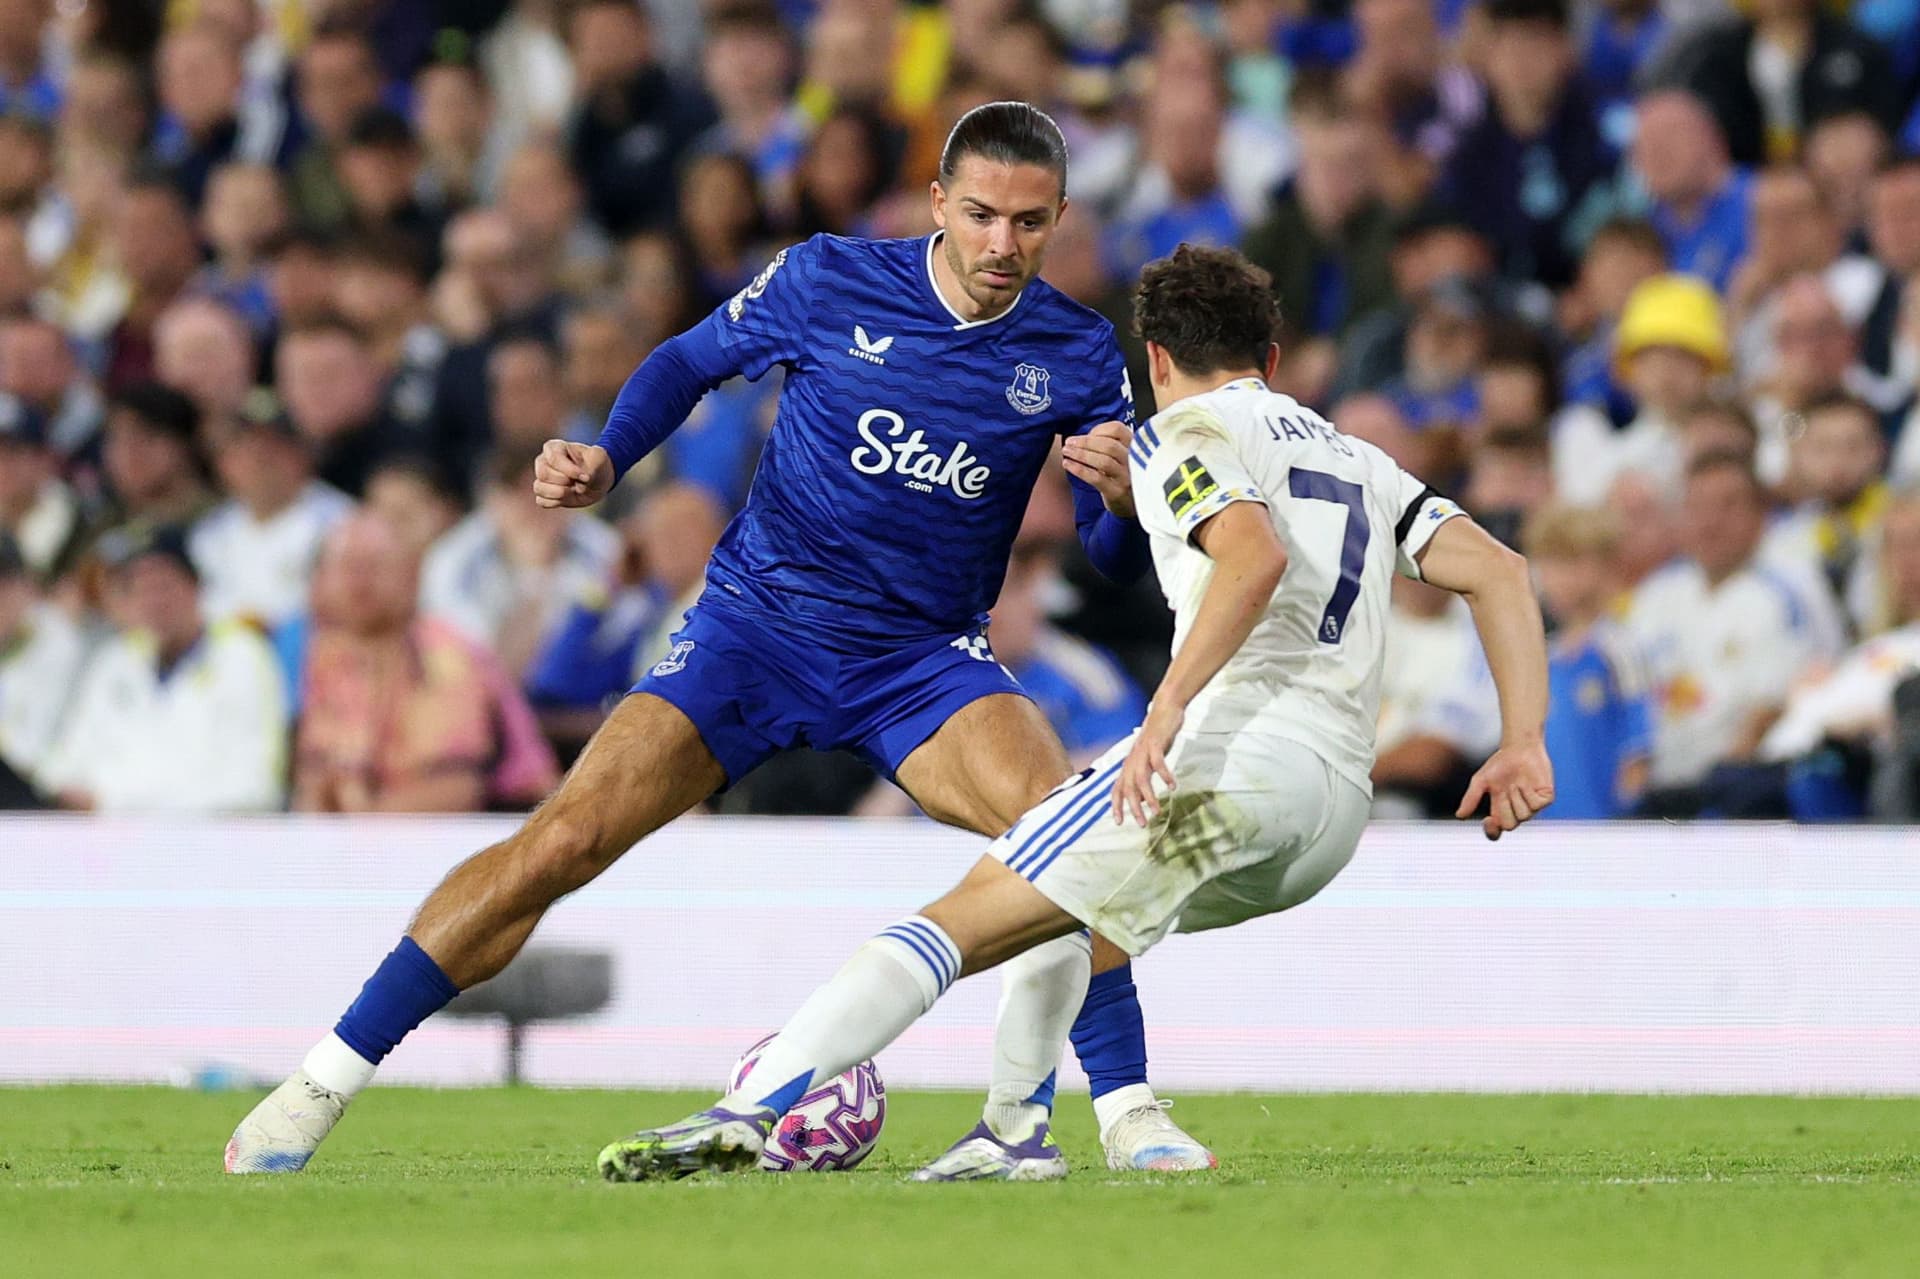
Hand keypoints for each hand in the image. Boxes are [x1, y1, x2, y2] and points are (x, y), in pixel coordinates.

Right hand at [533, 440, 614, 508]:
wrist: (598, 480)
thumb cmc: (597, 464)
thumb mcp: (600, 460)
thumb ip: (591, 468)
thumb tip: (579, 486)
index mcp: (555, 447)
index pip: (554, 458)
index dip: (570, 471)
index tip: (586, 477)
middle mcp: (544, 461)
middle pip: (543, 474)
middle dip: (564, 482)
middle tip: (578, 482)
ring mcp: (542, 478)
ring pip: (539, 488)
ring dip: (559, 493)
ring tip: (573, 490)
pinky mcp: (544, 494)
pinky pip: (541, 501)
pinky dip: (556, 502)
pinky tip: (568, 497)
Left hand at [1063, 421, 1136, 518]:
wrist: (1131, 503)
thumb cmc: (1121, 475)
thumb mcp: (1120, 455)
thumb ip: (1106, 443)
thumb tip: (1080, 438)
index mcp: (1134, 446)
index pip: (1117, 429)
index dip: (1098, 430)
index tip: (1086, 435)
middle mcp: (1134, 460)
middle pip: (1109, 445)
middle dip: (1085, 442)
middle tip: (1069, 442)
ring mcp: (1126, 477)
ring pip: (1103, 461)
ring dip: (1080, 454)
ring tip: (1066, 452)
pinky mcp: (1117, 491)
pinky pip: (1096, 478)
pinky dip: (1079, 469)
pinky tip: (1067, 464)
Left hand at [1112, 700, 1182, 826]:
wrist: (1165, 709)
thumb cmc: (1158, 737)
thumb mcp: (1148, 759)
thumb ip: (1143, 776)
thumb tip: (1140, 798)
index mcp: (1129, 764)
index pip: (1117, 789)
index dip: (1116, 805)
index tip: (1119, 822)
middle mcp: (1132, 760)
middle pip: (1128, 788)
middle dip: (1133, 808)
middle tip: (1142, 824)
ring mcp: (1142, 752)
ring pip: (1140, 779)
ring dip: (1148, 796)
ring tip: (1157, 811)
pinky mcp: (1155, 744)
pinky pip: (1158, 763)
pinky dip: (1164, 776)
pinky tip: (1172, 786)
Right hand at [1456, 737, 1554, 841]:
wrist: (1520, 747)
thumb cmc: (1500, 763)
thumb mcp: (1481, 780)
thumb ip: (1471, 798)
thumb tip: (1459, 816)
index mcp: (1500, 809)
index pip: (1497, 831)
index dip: (1492, 831)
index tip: (1488, 820)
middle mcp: (1516, 810)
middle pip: (1509, 825)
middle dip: (1505, 809)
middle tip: (1505, 790)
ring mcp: (1532, 806)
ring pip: (1524, 816)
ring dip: (1517, 798)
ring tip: (1517, 783)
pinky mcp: (1545, 798)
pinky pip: (1537, 806)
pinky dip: (1529, 794)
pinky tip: (1527, 783)